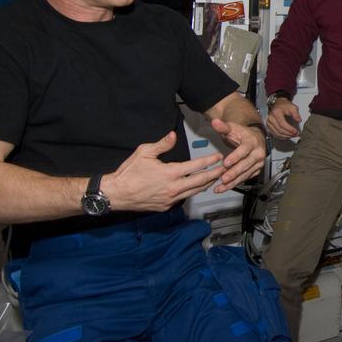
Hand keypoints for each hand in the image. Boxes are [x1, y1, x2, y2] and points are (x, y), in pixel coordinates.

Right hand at [102, 131, 223, 210]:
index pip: (195, 167)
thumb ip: (161, 144)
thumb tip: (173, 135)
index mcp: (169, 173)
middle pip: (200, 182)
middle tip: (224, 169)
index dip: (209, 162)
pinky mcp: (165, 207)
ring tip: (214, 178)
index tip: (217, 157)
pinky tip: (195, 188)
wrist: (116, 194)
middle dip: (214, 174)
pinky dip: (192, 192)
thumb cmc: (128, 173)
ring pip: (194, 192)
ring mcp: (170, 199)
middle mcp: (173, 188)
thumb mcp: (144, 153)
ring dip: (206, 185)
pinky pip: (183, 199)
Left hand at [210, 118, 266, 192]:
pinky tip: (225, 188)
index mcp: (252, 142)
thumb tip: (215, 122)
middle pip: (245, 165)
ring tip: (220, 187)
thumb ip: (223, 127)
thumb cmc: (243, 135)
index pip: (244, 150)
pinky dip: (234, 184)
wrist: (255, 139)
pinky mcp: (255, 171)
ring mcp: (258, 163)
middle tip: (223, 179)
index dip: (235, 157)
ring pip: (245, 174)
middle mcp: (258, 153)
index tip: (226, 163)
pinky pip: (245, 178)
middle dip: (234, 173)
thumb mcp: (233, 128)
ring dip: (233, 182)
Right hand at [265, 96, 302, 139]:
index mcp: (276, 113)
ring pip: (277, 133)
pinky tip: (287, 136)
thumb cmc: (284, 105)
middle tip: (296, 134)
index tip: (296, 131)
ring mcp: (268, 123)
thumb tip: (299, 120)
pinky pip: (274, 134)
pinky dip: (281, 137)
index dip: (290, 129)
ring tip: (293, 136)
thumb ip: (296, 114)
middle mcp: (270, 118)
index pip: (282, 124)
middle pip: (279, 130)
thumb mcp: (292, 107)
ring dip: (286, 136)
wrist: (277, 104)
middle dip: (289, 134)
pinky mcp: (268, 126)